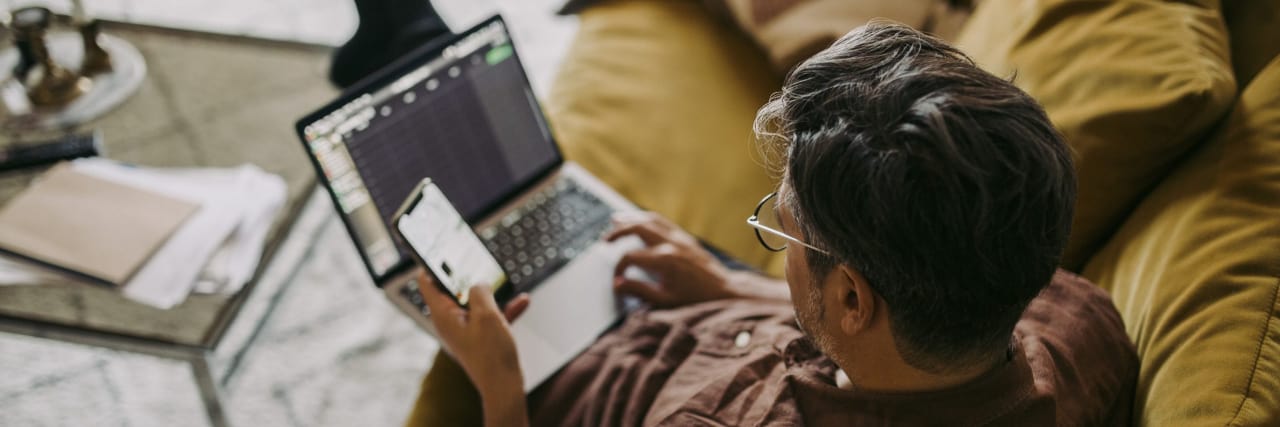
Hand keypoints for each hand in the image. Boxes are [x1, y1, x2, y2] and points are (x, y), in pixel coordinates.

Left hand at [418, 271, 529, 397]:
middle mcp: (450, 322)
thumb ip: (480, 291)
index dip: (431, 263)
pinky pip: (490, 317)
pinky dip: (504, 308)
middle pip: (453, 290)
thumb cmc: (491, 354)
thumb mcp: (486, 314)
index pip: (427, 282)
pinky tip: (522, 301)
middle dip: (467, 276)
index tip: (438, 248)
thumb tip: (479, 284)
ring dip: (492, 293)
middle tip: (475, 259)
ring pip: (475, 302)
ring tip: (504, 281)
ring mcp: (465, 330)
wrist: (504, 386)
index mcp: (443, 315)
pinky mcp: (480, 338)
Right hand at [604, 211, 737, 307]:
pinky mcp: (686, 238)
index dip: (619, 268)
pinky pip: (663, 222)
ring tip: (616, 220)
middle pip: (638, 228)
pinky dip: (647, 219)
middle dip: (618, 232)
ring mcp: (680, 238)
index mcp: (664, 260)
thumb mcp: (664, 301)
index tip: (617, 280)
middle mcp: (671, 244)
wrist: (724, 292)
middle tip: (605, 240)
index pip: (631, 257)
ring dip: (631, 218)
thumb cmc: (695, 299)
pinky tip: (639, 221)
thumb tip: (617, 284)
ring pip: (650, 220)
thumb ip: (639, 291)